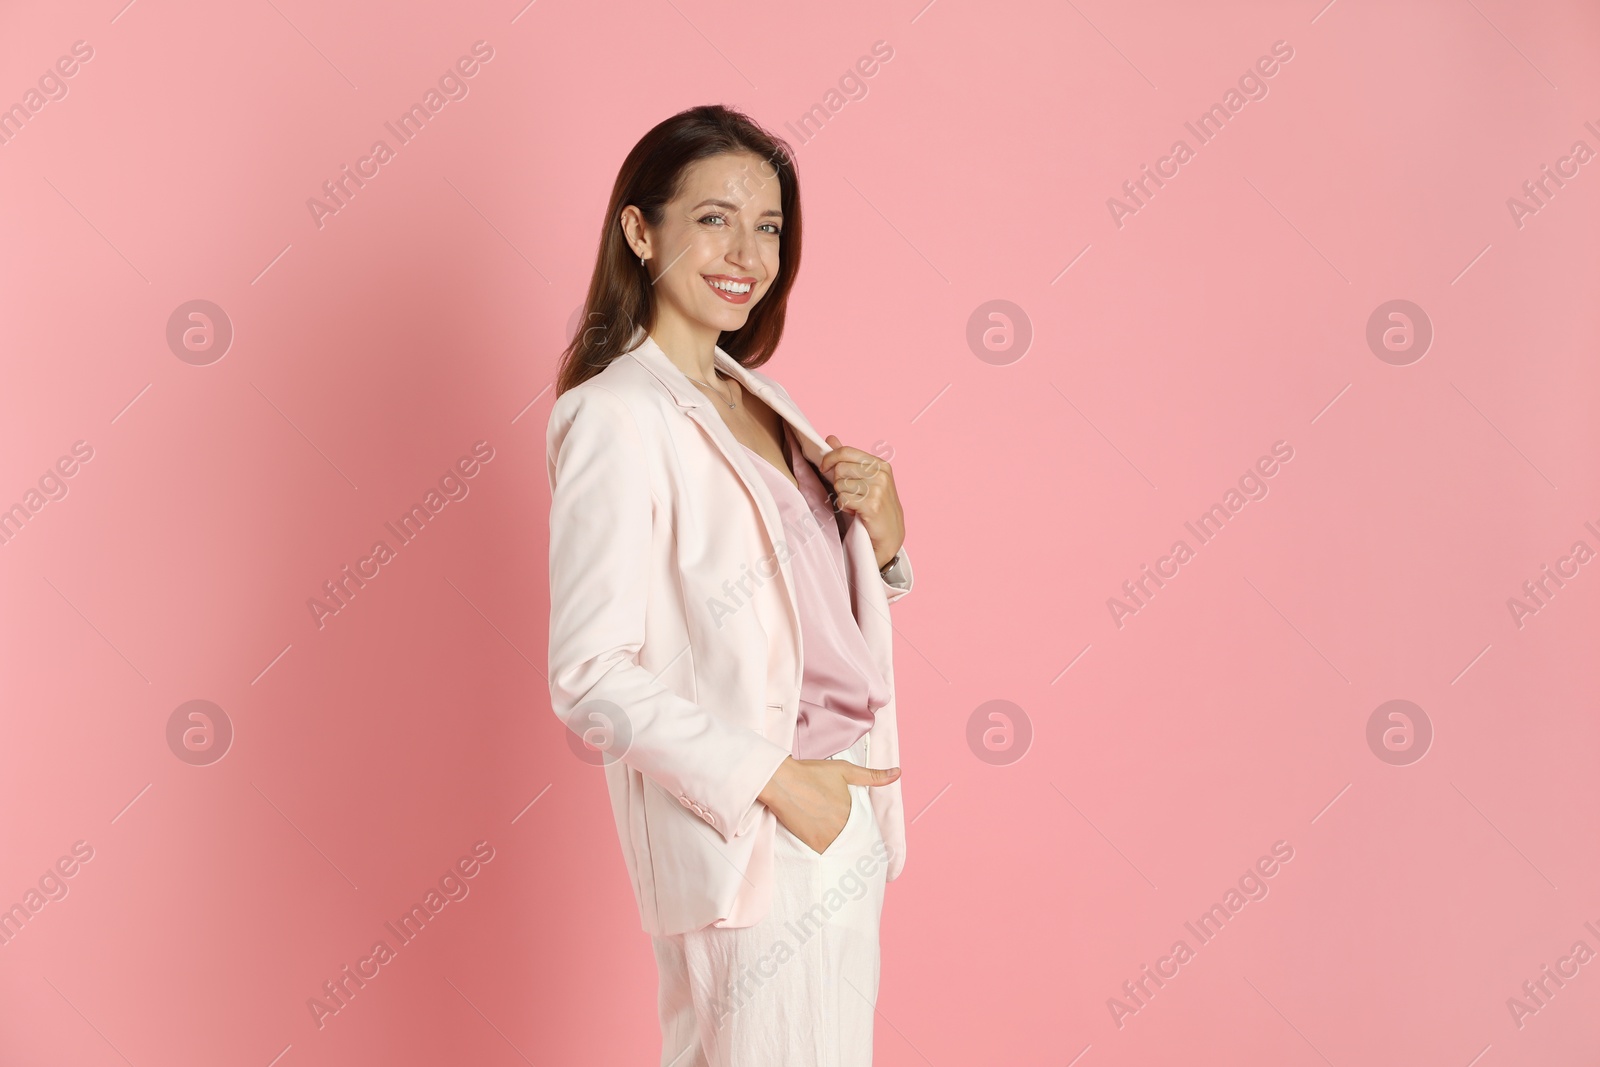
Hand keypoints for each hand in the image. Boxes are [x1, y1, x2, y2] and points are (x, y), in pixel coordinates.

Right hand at [758, 756, 901, 854]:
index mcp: (853, 811)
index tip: (871, 840)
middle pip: (856, 842)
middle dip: (857, 843)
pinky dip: (829, 853)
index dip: (867, 833)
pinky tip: (829, 851)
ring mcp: (827, 838)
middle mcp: (843, 828)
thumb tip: (899, 773)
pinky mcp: (812, 844)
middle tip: (855, 846)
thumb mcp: (845, 770)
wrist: (781, 781)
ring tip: (843, 850)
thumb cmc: (812, 773)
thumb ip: (873, 776)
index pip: (868, 829)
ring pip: (843, 850)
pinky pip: (827, 855)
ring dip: (844, 849)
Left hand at [819, 435, 904, 570]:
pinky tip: (857, 511)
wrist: (891, 535)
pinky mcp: (872, 504)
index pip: (846, 452)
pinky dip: (845, 507)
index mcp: (880, 464)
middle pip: (840, 468)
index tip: (824, 467)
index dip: (830, 458)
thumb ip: (847, 458)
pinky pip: (843, 499)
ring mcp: (878, 488)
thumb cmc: (876, 506)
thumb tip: (830, 438)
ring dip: (843, 497)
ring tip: (856, 504)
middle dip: (839, 483)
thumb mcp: (865, 479)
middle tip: (851, 494)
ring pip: (840, 484)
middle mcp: (881, 473)